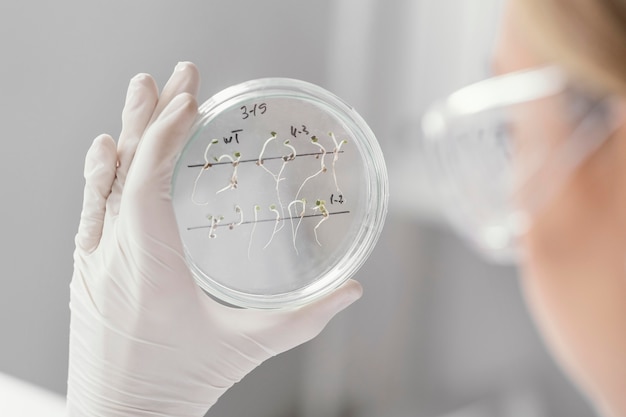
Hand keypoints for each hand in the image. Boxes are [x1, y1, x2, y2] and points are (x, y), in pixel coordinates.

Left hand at [67, 62, 362, 416]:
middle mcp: (112, 258)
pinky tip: (108, 152)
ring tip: (141, 95)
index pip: (146, 183)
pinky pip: (90, 209)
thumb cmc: (175, 388)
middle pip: (124, 170)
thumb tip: (352, 291)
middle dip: (151, 116)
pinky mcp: (87, 272)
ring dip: (125, 135)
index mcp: (150, 268)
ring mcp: (93, 263)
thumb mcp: (246, 349)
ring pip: (101, 184)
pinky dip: (102, 173)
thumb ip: (305, 319)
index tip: (187, 101)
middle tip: (172, 76)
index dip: (166, 136)